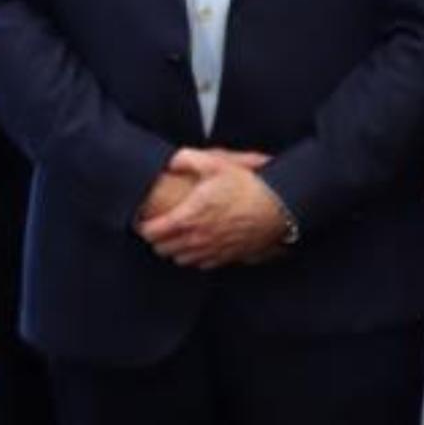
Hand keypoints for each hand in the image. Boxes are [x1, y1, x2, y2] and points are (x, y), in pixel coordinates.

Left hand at [138, 149, 291, 269]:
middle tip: (160, 227)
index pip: (151, 232)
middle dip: (158, 239)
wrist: (280, 207)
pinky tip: (201, 243)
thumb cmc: (249, 186)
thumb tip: (170, 160)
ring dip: (175, 249)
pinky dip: (196, 256)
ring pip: (179, 259)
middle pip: (162, 249)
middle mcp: (197, 239)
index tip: (145, 219)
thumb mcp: (217, 165)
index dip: (143, 226)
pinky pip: (201, 264)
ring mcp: (212, 250)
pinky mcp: (226, 257)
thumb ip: (188, 160)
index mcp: (188, 217)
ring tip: (179, 236)